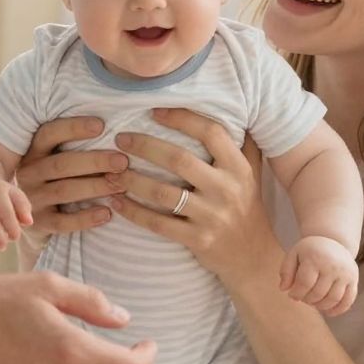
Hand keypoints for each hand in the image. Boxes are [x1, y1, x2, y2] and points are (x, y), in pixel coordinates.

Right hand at [15, 116, 129, 234]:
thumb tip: (115, 131)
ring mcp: (32, 198)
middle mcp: (28, 173)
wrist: (28, 213)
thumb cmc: (55, 176)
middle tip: (122, 161)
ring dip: (95, 187)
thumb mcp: (54, 155)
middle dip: (95, 162)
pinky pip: (62, 222)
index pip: (49, 133)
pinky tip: (107, 213)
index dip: (74, 128)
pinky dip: (85, 218)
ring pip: (64, 191)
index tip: (101, 125)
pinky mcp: (39, 222)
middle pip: (61, 165)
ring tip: (121, 185)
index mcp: (33, 150)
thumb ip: (74, 143)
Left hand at [109, 108, 278, 290]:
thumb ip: (242, 144)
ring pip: (163, 193)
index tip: (154, 110)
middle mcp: (226, 190)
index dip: (181, 118)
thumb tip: (235, 107)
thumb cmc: (247, 207)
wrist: (253, 256)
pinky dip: (134, 212)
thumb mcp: (252, 173)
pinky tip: (115, 201)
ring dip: (132, 180)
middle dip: (145, 146)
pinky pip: (158, 224)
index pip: (210, 133)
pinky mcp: (197, 240)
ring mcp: (212, 216)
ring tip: (110, 170)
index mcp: (238, 168)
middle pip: (179, 159)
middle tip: (120, 138)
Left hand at [279, 236, 358, 314]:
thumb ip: (286, 271)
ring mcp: (346, 273)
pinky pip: (348, 300)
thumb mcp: (294, 254)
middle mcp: (333, 265)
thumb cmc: (310, 251)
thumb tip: (283, 289)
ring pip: (333, 299)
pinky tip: (328, 311)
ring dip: (320, 306)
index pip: (304, 284)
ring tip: (313, 302)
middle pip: (318, 293)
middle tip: (303, 298)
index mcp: (316, 258)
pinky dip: (338, 310)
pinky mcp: (354, 280)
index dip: (296, 293)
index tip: (292, 294)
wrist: (334, 240)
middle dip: (307, 300)